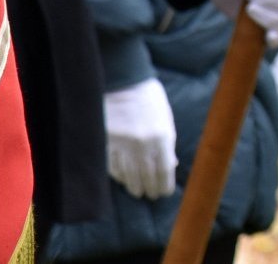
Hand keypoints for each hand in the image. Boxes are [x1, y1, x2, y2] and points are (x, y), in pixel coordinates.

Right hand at [103, 78, 177, 199]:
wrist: (124, 82)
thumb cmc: (149, 99)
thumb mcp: (165, 119)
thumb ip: (168, 143)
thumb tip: (171, 165)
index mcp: (162, 138)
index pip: (164, 171)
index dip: (164, 185)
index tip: (164, 193)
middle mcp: (143, 144)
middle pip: (147, 176)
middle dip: (150, 188)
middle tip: (150, 195)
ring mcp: (123, 145)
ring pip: (129, 174)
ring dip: (134, 186)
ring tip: (137, 192)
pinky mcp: (106, 142)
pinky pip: (112, 166)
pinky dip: (118, 176)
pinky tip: (122, 180)